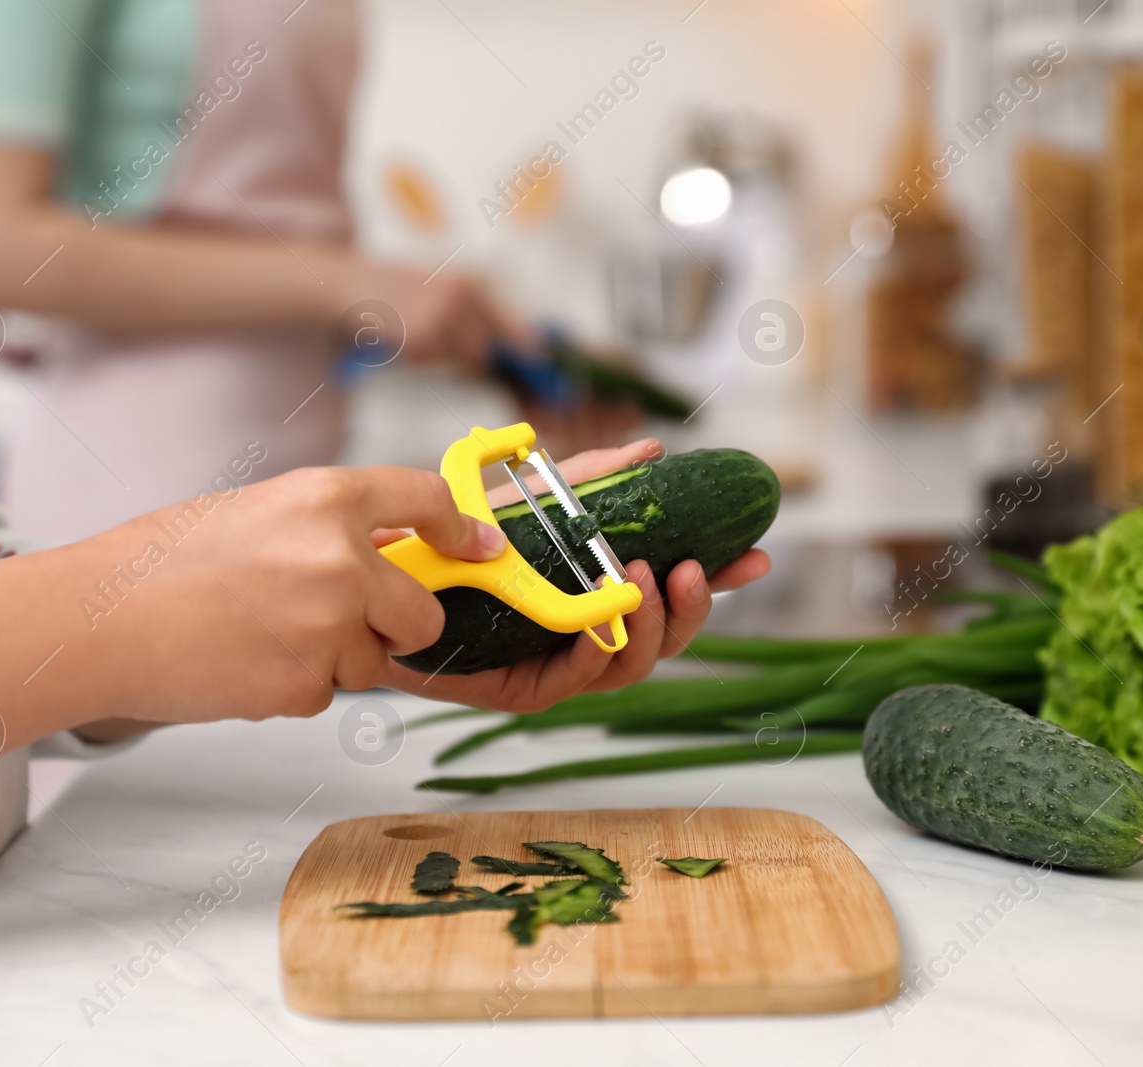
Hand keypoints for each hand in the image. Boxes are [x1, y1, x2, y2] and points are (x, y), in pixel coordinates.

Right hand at [80, 465, 506, 723]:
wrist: (97, 622)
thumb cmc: (163, 563)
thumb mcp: (258, 512)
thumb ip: (332, 526)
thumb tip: (397, 548)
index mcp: (325, 499)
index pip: (427, 501)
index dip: (460, 531)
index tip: (476, 550)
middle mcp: (339, 559)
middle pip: (423, 611)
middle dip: (399, 625)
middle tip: (348, 621)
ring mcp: (326, 626)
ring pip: (373, 660)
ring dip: (336, 658)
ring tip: (262, 634)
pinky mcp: (304, 686)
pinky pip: (327, 693)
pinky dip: (295, 686)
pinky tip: (244, 662)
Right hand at [354, 262, 521, 368]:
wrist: (352, 283)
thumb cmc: (396, 286)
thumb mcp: (439, 284)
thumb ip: (472, 310)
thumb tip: (505, 342)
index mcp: (467, 284)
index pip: (506, 321)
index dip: (524, 344)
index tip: (537, 359)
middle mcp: (459, 299)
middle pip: (485, 348)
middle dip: (473, 356)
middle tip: (441, 342)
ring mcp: (440, 319)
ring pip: (460, 359)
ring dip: (443, 355)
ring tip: (418, 330)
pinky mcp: (420, 338)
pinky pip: (432, 362)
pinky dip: (420, 356)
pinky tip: (403, 335)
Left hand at [378, 439, 771, 711]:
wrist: (386, 568)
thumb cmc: (456, 539)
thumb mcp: (533, 497)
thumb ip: (590, 480)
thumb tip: (650, 451)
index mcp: (597, 593)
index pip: (672, 593)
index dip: (718, 580)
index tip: (755, 554)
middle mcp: (584, 634)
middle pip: (664, 639)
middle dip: (693, 608)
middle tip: (698, 570)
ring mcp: (555, 665)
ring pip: (628, 666)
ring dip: (649, 626)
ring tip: (650, 581)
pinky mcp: (517, 689)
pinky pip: (572, 681)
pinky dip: (594, 651)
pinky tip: (601, 622)